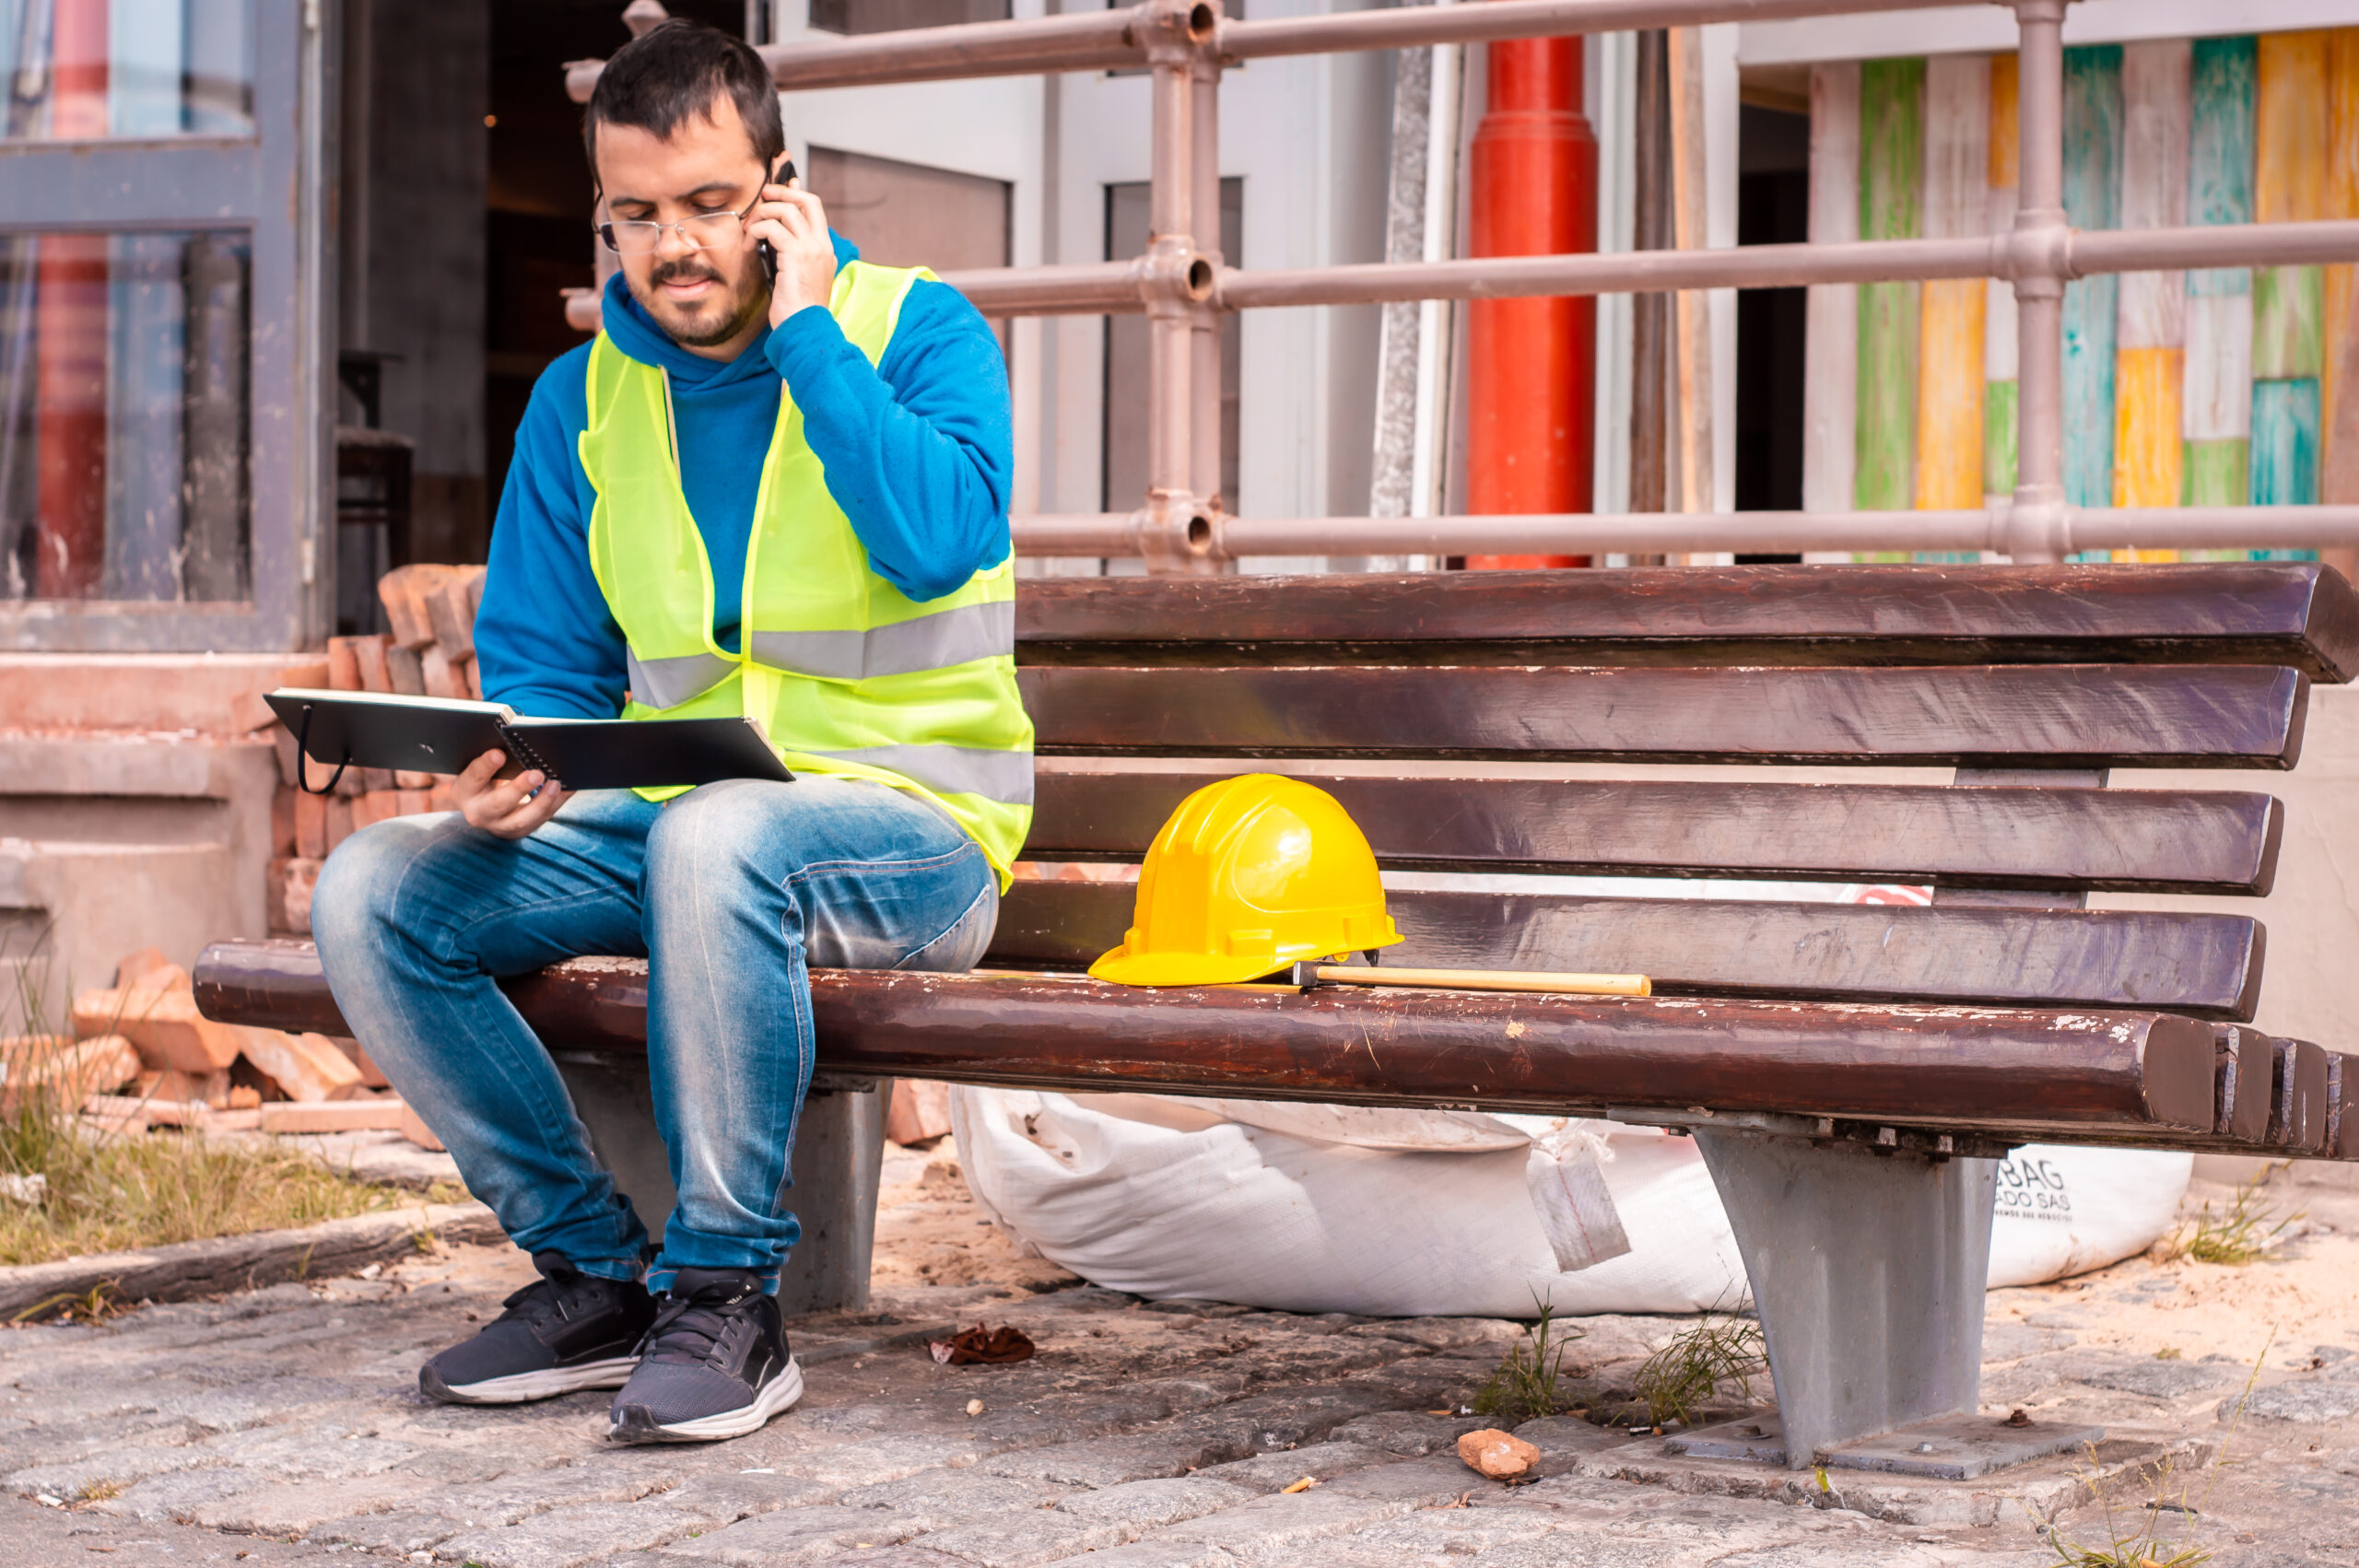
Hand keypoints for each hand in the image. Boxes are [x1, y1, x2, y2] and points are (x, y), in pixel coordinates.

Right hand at [452, 749, 568, 839]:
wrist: (478, 807)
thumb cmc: (481, 779)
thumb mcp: (478, 769)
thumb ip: (491, 758)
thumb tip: (518, 739)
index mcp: (465, 791)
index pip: (474, 776)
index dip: (486, 765)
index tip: (499, 754)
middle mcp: (479, 812)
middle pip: (498, 803)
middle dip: (519, 789)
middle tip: (537, 774)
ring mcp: (499, 826)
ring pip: (522, 820)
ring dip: (542, 802)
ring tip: (556, 784)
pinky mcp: (518, 831)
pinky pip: (539, 820)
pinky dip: (554, 804)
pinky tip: (567, 789)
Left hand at [749, 177, 838, 327]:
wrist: (805, 329)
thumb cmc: (798, 311)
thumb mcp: (797, 278)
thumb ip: (790, 255)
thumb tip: (775, 238)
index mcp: (825, 250)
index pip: (815, 210)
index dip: (796, 194)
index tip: (779, 190)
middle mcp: (822, 245)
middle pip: (807, 201)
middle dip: (781, 193)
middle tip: (762, 197)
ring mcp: (812, 248)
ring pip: (786, 210)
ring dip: (762, 214)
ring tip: (749, 229)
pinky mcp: (796, 254)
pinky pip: (771, 228)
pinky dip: (755, 231)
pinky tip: (748, 245)